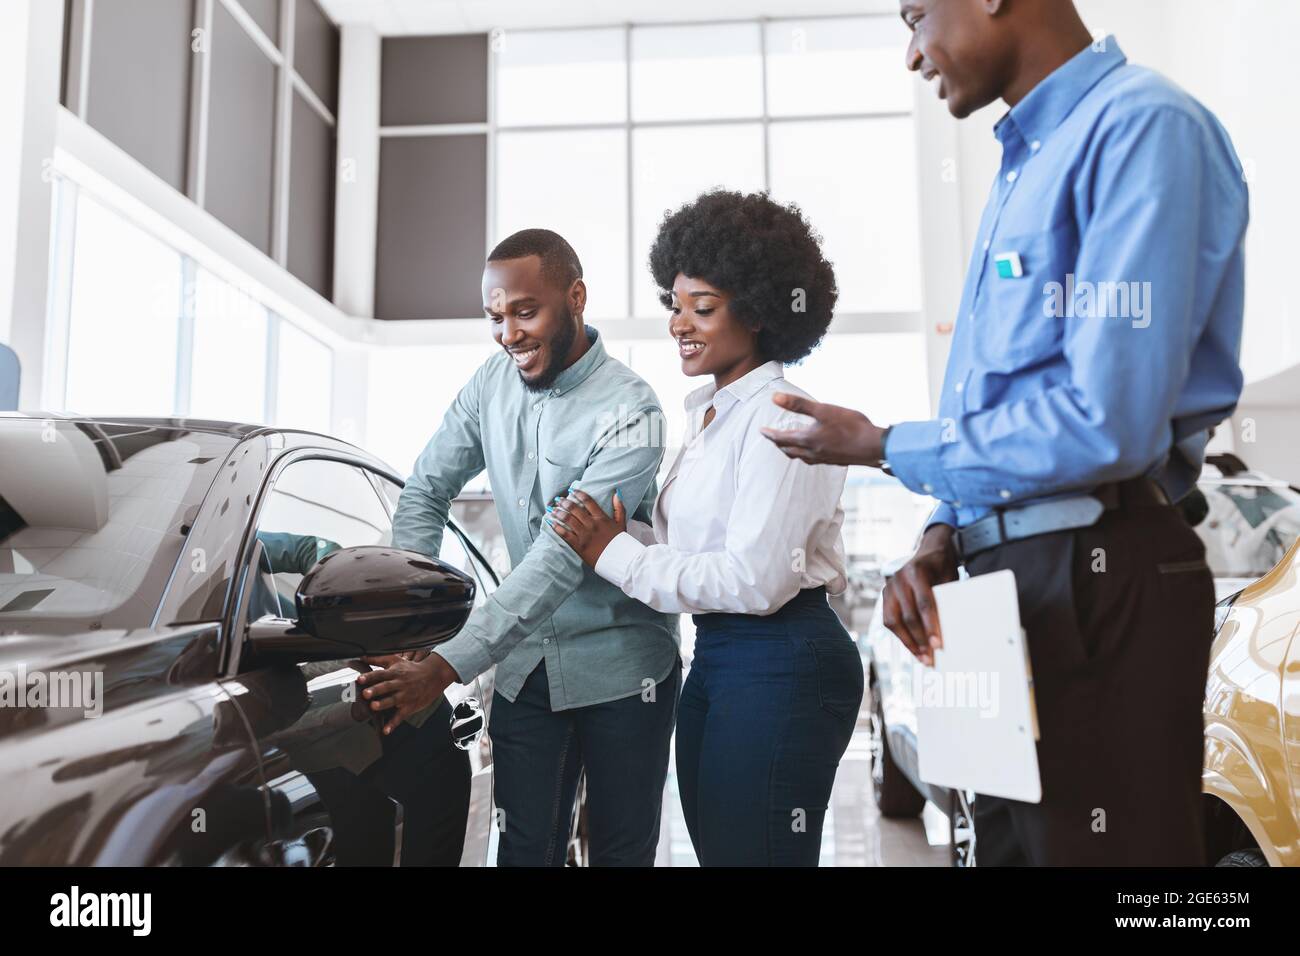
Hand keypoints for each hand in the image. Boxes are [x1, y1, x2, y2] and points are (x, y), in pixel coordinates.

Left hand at [355, 653, 457, 734]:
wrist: (433, 676)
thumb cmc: (411, 669)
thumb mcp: (396, 660)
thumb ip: (377, 659)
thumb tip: (360, 656)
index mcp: (394, 672)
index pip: (380, 674)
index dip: (370, 676)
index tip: (360, 679)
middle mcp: (399, 684)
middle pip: (386, 686)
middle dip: (376, 690)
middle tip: (366, 693)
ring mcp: (405, 696)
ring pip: (393, 700)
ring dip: (383, 704)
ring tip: (374, 706)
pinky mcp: (409, 706)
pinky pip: (400, 716)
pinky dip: (393, 724)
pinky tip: (386, 730)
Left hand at [547, 489, 626, 567]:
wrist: (620, 561)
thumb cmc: (621, 542)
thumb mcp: (622, 523)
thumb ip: (619, 508)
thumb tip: (617, 493)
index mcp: (602, 518)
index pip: (588, 501)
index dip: (579, 494)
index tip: (572, 490)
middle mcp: (592, 524)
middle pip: (575, 509)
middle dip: (565, 502)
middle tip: (558, 499)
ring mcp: (585, 535)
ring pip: (568, 520)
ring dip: (558, 513)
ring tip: (552, 509)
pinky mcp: (579, 546)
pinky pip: (565, 534)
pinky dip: (557, 527)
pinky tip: (551, 522)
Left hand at [760, 393, 886, 465]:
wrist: (874, 447)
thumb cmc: (850, 426)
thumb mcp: (823, 410)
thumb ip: (798, 404)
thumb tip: (774, 397)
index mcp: (807, 440)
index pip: (781, 438)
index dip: (770, 434)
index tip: (761, 431)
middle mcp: (812, 452)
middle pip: (788, 449)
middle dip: (778, 443)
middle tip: (772, 438)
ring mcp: (823, 459)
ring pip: (800, 457)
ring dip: (790, 451)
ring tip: (788, 446)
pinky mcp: (834, 461)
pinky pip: (813, 460)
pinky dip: (805, 455)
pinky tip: (812, 452)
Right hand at [880, 524, 958, 665]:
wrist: (930, 553)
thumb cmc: (943, 569)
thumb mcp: (949, 580)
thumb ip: (945, 601)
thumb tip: (949, 634)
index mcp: (917, 572)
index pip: (924, 604)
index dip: (931, 627)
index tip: (939, 646)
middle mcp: (899, 579)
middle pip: (908, 616)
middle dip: (920, 640)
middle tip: (931, 658)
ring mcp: (889, 586)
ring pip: (894, 621)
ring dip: (908, 642)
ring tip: (921, 658)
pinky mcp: (885, 595)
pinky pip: (889, 621)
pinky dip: (901, 636)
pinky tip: (913, 647)